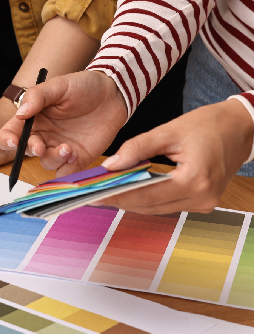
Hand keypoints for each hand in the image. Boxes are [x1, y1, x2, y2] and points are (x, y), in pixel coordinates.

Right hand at [0, 71, 127, 175]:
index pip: (10, 134)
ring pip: (46, 163)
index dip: (6, 141)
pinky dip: (67, 169)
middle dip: (32, 151)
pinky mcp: (77, 158)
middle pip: (26, 152)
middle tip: (41, 147)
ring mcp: (59, 148)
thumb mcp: (58, 86)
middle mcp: (42, 136)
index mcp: (32, 119)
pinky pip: (66, 171)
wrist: (113, 93)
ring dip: (54, 159)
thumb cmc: (82, 86)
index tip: (14, 142)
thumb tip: (20, 113)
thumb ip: (37, 97)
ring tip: (68, 147)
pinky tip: (75, 154)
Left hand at [96, 99, 253, 213]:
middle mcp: (202, 198)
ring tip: (105, 192)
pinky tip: (128, 190)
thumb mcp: (168, 131)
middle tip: (93, 195)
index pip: (146, 194)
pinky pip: (168, 204)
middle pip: (150, 205)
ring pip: (157, 208)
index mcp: (194, 181)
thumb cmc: (208, 125)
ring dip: (132, 201)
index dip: (117, 195)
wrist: (241, 127)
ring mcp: (205, 203)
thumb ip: (137, 148)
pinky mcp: (203, 202)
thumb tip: (110, 166)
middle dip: (120, 200)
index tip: (94, 194)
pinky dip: (148, 198)